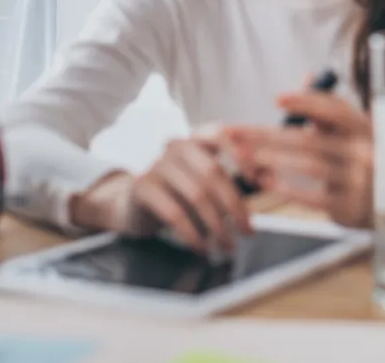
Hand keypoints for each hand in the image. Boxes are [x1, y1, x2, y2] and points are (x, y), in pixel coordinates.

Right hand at [69, 135, 250, 253]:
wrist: (128, 204)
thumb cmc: (174, 194)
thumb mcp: (197, 181)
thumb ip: (221, 183)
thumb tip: (251, 209)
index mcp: (193, 140)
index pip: (219, 135)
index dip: (240, 153)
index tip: (256, 177)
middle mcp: (175, 147)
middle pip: (213, 174)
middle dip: (234, 206)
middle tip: (247, 232)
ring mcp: (157, 165)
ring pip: (196, 195)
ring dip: (216, 226)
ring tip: (226, 246)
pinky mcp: (142, 187)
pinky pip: (175, 214)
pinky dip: (193, 235)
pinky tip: (202, 248)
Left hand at [224, 92, 372, 227]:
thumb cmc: (369, 158)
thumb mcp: (357, 131)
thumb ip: (330, 109)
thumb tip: (307, 77)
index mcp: (363, 128)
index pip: (334, 109)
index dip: (306, 102)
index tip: (277, 100)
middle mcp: (363, 151)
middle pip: (308, 139)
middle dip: (265, 135)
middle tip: (233, 133)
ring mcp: (357, 181)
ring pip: (307, 166)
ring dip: (271, 161)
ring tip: (243, 157)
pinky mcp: (349, 207)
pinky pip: (313, 197)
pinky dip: (287, 189)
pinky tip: (265, 182)